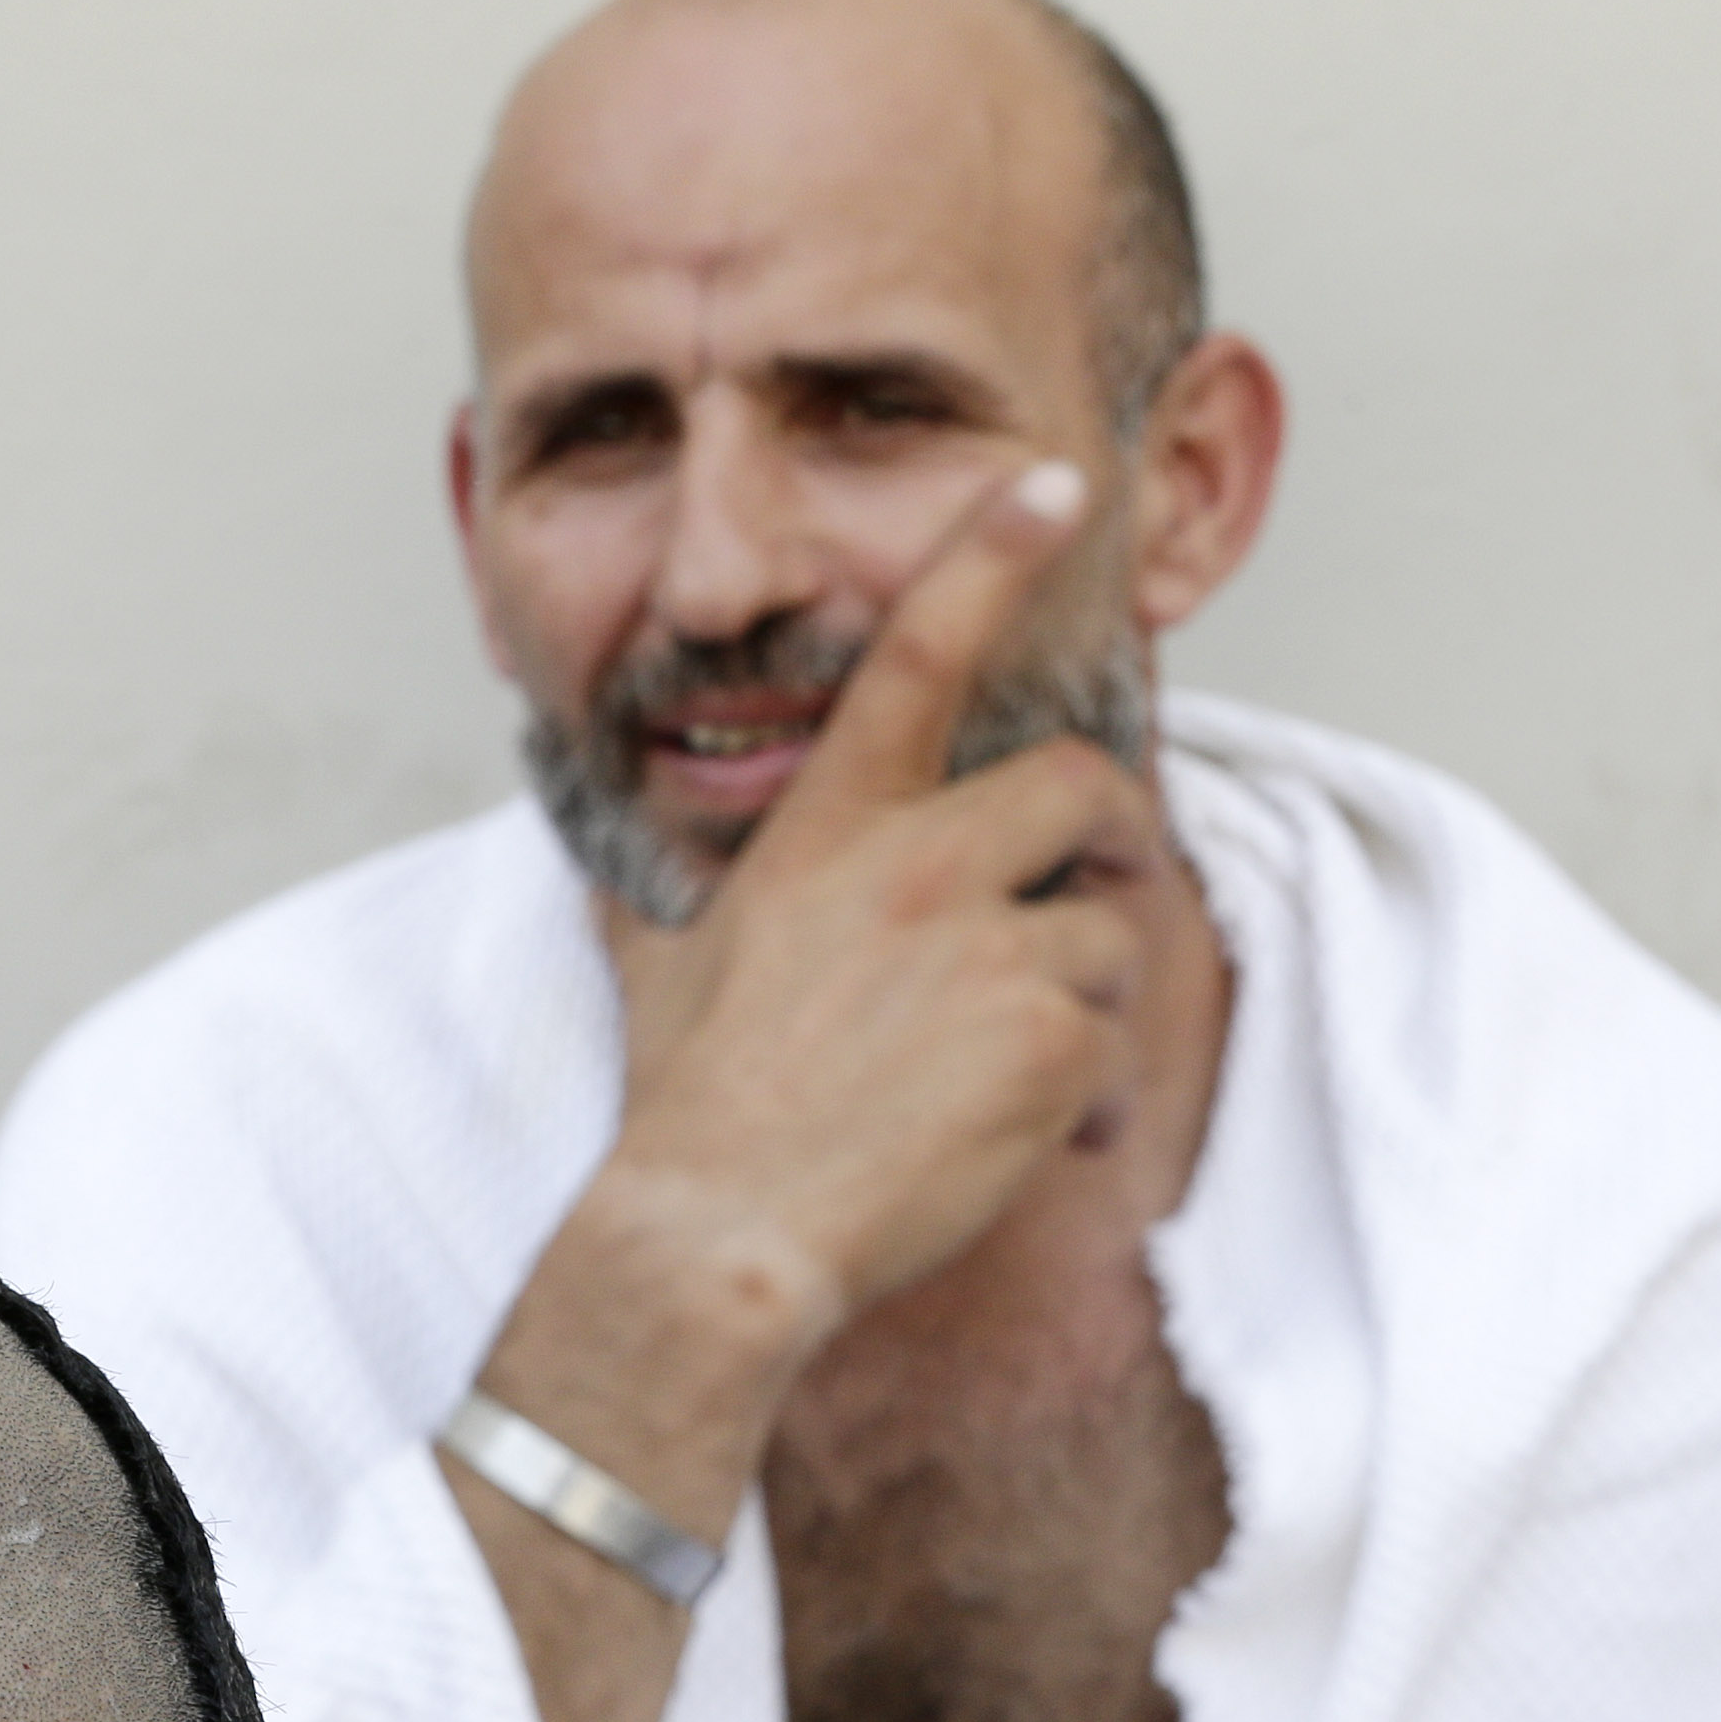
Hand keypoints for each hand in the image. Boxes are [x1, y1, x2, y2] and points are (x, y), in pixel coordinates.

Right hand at [594, 456, 1160, 1366]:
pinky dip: (1087, 1104)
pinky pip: (1114, 1048)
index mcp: (824, 832)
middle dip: (1106, 839)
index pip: (915, 657)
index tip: (1052, 484)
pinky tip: (1021, 1146)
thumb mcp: (662, 965)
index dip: (990, 557)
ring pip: (1107, 937)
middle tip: (1093, 898)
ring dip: (1078, 1008)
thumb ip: (675, 889)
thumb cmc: (686, 1114)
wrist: (715, 1236)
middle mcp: (915, 865)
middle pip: (1076, 785)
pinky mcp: (1047, 1038)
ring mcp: (989, 947)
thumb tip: (606, 858)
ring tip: (1006, 1086)